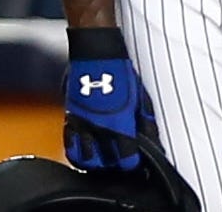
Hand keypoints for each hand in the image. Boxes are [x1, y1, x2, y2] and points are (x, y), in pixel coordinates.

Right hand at [64, 44, 157, 171]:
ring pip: (83, 159)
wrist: (96, 54)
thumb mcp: (141, 96)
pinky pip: (69, 145)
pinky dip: (77, 152)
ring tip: (103, 158)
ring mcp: (81, 125)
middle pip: (104, 165)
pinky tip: (86, 149)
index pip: (126, 159)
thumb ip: (146, 122)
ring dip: (94, 162)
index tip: (135, 160)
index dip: (132, 163)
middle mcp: (98, 129)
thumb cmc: (120, 72)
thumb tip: (152, 141)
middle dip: (113, 166)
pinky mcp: (69, 119)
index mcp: (120, 124)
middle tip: (119, 160)